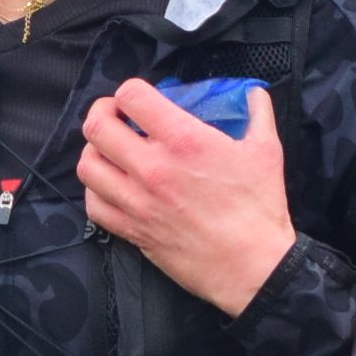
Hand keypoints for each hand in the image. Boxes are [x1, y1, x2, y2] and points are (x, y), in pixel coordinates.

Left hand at [79, 80, 297, 316]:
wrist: (252, 266)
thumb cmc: (259, 208)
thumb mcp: (267, 150)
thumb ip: (258, 113)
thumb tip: (255, 93)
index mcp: (183, 140)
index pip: (131, 96)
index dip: (130, 90)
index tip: (138, 99)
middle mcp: (152, 168)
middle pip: (97, 127)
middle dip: (103, 112)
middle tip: (116, 116)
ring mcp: (137, 201)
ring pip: (87, 165)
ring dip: (95, 150)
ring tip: (110, 150)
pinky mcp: (133, 230)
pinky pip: (93, 204)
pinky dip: (95, 190)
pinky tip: (111, 185)